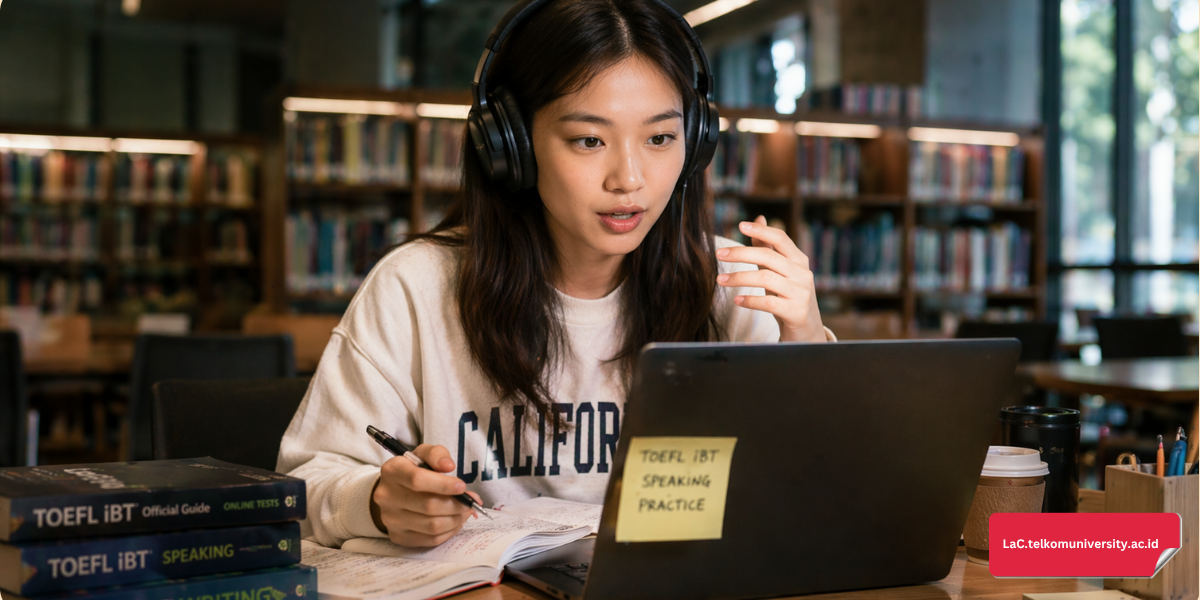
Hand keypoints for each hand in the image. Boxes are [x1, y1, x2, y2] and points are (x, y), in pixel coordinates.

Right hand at [370, 444, 481, 546]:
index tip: (462, 486)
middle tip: (471, 501)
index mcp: (392, 471)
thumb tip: (448, 466)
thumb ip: (437, 455)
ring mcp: (391, 520)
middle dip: (456, 504)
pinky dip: (450, 531)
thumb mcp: (423, 454)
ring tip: (466, 510)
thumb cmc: (412, 471)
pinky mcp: (399, 536)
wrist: (391, 493)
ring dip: (456, 519)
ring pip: (433, 526)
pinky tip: (456, 521)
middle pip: (428, 505)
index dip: (443, 485)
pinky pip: (432, 539)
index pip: (418, 480)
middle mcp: (387, 497)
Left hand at [716, 215, 826, 342]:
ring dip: (740, 278)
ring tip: (721, 280)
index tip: (740, 225)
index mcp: (798, 260)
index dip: (761, 230)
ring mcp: (801, 293)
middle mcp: (802, 274)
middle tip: (719, 254)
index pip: (781, 239)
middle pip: (769, 257)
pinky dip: (751, 300)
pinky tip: (737, 300)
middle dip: (741, 254)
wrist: (807, 331)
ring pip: (767, 279)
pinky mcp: (797, 312)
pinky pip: (769, 303)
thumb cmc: (789, 297)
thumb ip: (768, 247)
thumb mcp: (779, 271)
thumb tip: (759, 218)